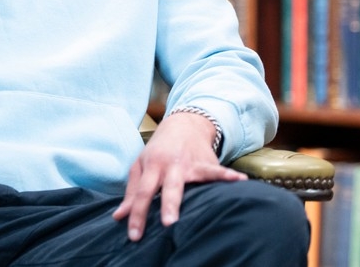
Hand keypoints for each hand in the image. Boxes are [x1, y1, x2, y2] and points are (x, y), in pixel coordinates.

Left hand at [111, 111, 245, 241]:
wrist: (182, 124)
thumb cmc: (158, 150)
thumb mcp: (140, 166)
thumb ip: (131, 192)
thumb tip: (119, 217)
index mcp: (151, 167)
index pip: (141, 194)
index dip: (137, 215)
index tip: (134, 236)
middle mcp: (170, 165)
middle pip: (168, 187)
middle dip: (168, 205)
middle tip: (168, 224)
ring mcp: (189, 163)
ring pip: (193, 178)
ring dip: (200, 188)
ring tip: (207, 205)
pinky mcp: (206, 161)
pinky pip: (217, 169)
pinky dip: (228, 174)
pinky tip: (240, 180)